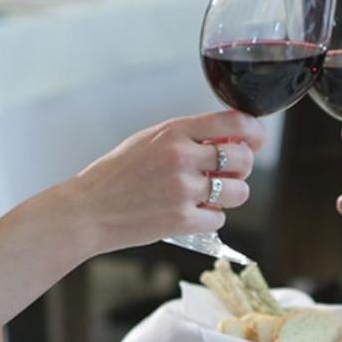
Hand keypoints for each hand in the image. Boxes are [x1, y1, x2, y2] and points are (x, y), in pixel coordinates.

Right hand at [69, 110, 265, 252]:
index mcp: (174, 132)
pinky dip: (209, 219)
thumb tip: (228, 139)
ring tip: (209, 196)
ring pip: (239, 191)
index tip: (255, 140)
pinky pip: (219, 218)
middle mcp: (182, 157)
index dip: (253, 132)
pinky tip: (190, 214)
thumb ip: (187, 137)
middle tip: (228, 174)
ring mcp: (183, 190)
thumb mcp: (149, 140)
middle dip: (242, 167)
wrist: (87, 210)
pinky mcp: (182, 220)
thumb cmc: (116, 175)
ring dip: (230, 196)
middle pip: (243, 158)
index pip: (234, 121)